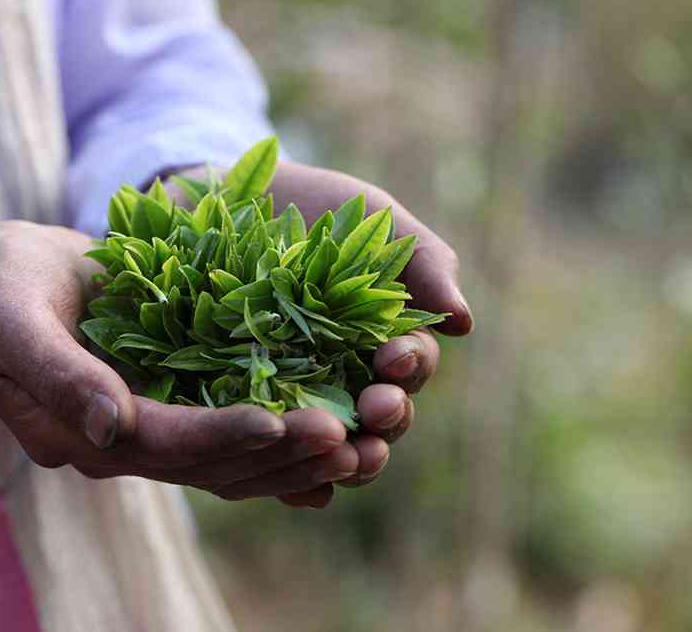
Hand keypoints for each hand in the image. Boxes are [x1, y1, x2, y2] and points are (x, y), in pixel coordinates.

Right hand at [0, 222, 361, 503]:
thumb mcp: (11, 322)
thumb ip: (56, 374)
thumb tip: (110, 428)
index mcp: (81, 432)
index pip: (163, 445)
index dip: (222, 436)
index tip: (282, 421)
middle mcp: (124, 442)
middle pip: (211, 464)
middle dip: (278, 453)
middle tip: (348, 437)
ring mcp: (152, 425)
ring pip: (233, 459)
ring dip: (295, 455)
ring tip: (362, 442)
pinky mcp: (174, 401)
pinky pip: (235, 431)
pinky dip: (284, 437)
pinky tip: (340, 432)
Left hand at [174, 160, 473, 507]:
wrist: (225, 203)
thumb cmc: (312, 211)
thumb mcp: (372, 223)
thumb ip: (421, 264)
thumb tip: (465, 324)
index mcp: (382, 341)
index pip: (409, 370)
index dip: (409, 369)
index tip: (394, 355)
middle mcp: (346, 379)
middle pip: (378, 422)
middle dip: (386, 420)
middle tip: (376, 408)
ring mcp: (296, 399)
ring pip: (333, 450)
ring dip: (347, 461)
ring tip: (343, 456)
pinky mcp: (246, 414)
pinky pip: (274, 457)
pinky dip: (291, 481)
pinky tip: (296, 488)